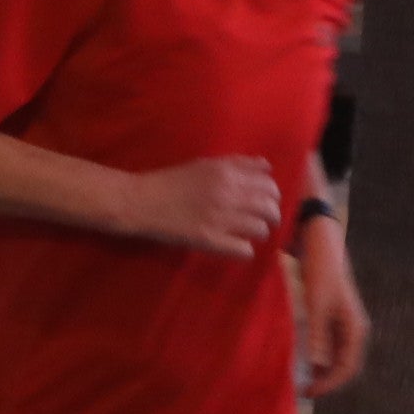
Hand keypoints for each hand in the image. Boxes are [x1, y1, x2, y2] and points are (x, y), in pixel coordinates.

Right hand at [126, 154, 283, 257]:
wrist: (141, 201)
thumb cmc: (172, 181)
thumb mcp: (205, 164)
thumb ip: (237, 164)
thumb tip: (267, 166)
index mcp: (227, 172)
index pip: (269, 185)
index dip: (272, 196)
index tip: (265, 201)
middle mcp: (228, 193)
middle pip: (270, 208)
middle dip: (271, 216)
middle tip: (263, 221)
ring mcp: (219, 218)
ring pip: (261, 230)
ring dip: (258, 233)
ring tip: (247, 233)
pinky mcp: (209, 240)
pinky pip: (244, 250)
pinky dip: (244, 250)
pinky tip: (235, 245)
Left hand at [297, 217, 369, 397]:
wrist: (322, 244)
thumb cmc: (321, 273)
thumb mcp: (317, 305)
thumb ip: (318, 335)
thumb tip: (318, 366)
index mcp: (355, 329)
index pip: (347, 367)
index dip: (329, 384)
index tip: (308, 392)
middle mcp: (353, 329)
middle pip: (344, 365)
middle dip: (326, 380)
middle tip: (302, 389)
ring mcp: (343, 323)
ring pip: (335, 356)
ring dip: (321, 369)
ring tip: (301, 377)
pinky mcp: (332, 316)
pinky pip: (328, 344)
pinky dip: (316, 354)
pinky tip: (301, 357)